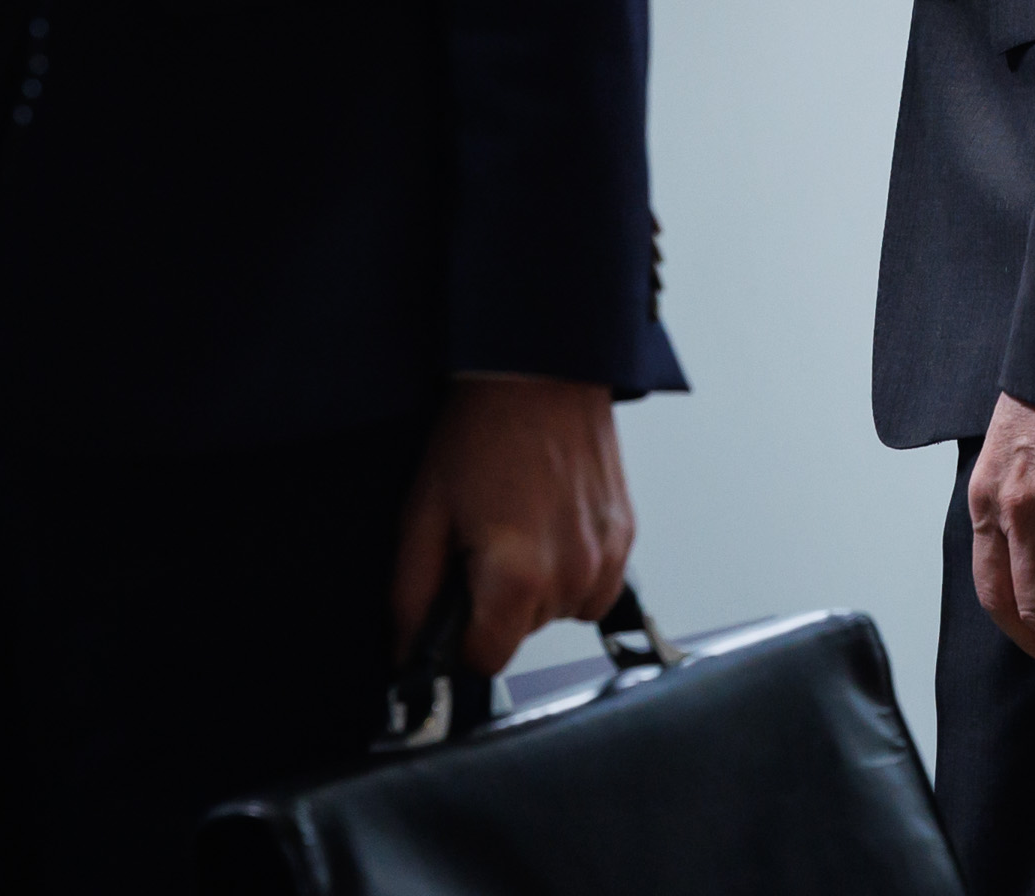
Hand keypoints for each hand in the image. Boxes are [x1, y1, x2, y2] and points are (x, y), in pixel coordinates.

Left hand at [389, 376, 635, 676]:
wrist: (541, 372)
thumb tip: (407, 652)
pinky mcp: (626, 535)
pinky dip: (574, 569)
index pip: (488, 661)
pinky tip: (552, 525)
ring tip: (521, 528)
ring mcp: (606, 555)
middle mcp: (571, 571)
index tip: (456, 606)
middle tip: (484, 543)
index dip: (462, 639)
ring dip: (539, 590)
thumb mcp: (424, 511)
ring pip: (562, 613)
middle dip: (499, 605)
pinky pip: (597, 586)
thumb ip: (412, 594)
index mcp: (517, 573)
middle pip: (525, 635)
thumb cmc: (482, 432)